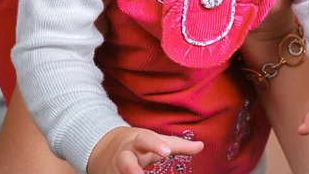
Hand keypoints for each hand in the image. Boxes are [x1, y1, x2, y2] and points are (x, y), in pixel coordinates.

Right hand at [87, 126, 203, 173]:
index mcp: (138, 142)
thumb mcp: (158, 142)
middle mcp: (125, 155)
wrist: (107, 146)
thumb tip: (201, 146)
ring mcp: (115, 168)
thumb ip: (179, 145)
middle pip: (125, 160)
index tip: (166, 152)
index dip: (155, 145)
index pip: (146, 139)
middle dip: (131, 168)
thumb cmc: (140, 144)